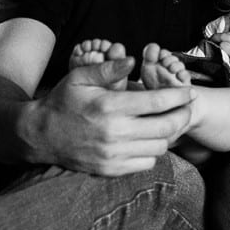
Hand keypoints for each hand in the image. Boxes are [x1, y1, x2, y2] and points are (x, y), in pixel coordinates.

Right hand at [30, 56, 195, 175]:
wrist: (40, 135)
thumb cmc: (63, 101)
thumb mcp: (80, 77)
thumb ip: (109, 68)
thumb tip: (134, 60)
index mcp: (110, 106)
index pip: (158, 102)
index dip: (179, 96)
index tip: (189, 92)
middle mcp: (114, 132)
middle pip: (166, 127)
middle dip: (183, 116)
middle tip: (187, 108)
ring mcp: (113, 154)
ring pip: (159, 147)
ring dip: (168, 134)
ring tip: (168, 122)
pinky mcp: (110, 169)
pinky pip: (147, 163)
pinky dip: (153, 151)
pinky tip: (149, 139)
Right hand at [210, 31, 229, 71]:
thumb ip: (225, 58)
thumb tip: (218, 53)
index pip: (223, 44)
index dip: (216, 45)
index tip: (212, 46)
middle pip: (224, 35)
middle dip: (216, 37)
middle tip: (211, 40)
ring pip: (229, 33)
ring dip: (222, 35)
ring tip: (217, 39)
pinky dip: (229, 36)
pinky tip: (227, 40)